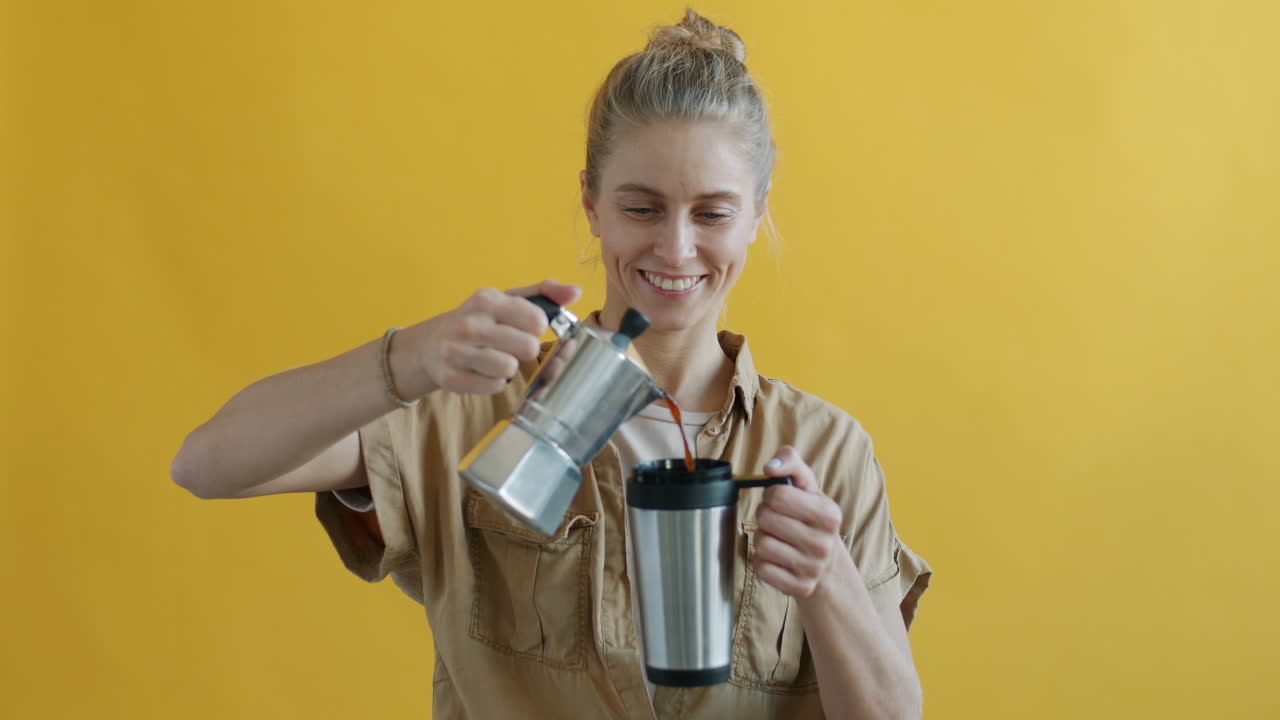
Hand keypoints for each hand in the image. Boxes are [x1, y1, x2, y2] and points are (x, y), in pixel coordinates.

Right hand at [401, 279, 581, 394]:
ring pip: (510, 369)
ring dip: (510, 367)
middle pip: (527, 347)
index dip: (537, 327)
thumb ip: (544, 293)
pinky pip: (494, 387)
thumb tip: (575, 292)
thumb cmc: (478, 320)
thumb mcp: (506, 299)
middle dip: (525, 349)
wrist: (429, 344)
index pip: (537, 319)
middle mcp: (470, 325)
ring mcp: (457, 352)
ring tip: (497, 358)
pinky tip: (484, 372)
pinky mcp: (451, 378)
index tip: (526, 327)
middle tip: (512, 345)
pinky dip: (495, 382)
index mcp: (487, 300)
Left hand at [753, 446, 844, 598]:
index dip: (772, 494)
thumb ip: (790, 462)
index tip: (780, 500)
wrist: (828, 566)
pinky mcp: (799, 588)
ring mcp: (812, 569)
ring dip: (762, 538)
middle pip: (765, 517)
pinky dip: (763, 561)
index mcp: (829, 514)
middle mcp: (824, 543)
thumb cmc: (811, 518)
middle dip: (765, 515)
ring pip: (760, 543)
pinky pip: (761, 568)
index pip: (777, 493)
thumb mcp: (807, 486)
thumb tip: (769, 467)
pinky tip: (778, 559)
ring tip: (778, 539)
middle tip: (777, 520)